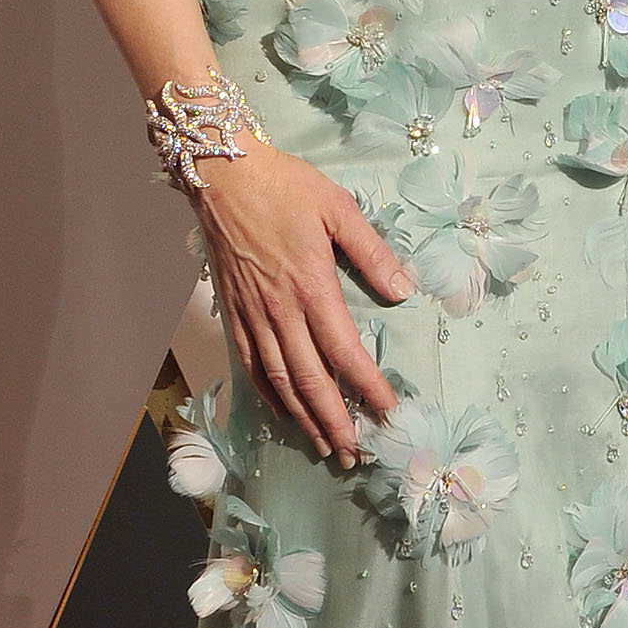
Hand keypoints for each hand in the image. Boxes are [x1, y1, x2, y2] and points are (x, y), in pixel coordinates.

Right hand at [195, 139, 411, 468]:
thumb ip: (372, 252)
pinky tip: (286, 412)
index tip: (389, 414)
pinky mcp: (233, 313)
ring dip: (304, 419)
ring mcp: (252, 315)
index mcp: (311, 285)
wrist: (222, 174)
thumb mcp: (339, 208)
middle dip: (335, 422)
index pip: (345, 352)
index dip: (368, 388)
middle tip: (356, 454)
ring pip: (279, 381)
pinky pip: (252, 365)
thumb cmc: (285, 186)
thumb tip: (404, 290)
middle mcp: (280, 310)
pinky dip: (269, 395)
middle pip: (309, 380)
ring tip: (326, 447)